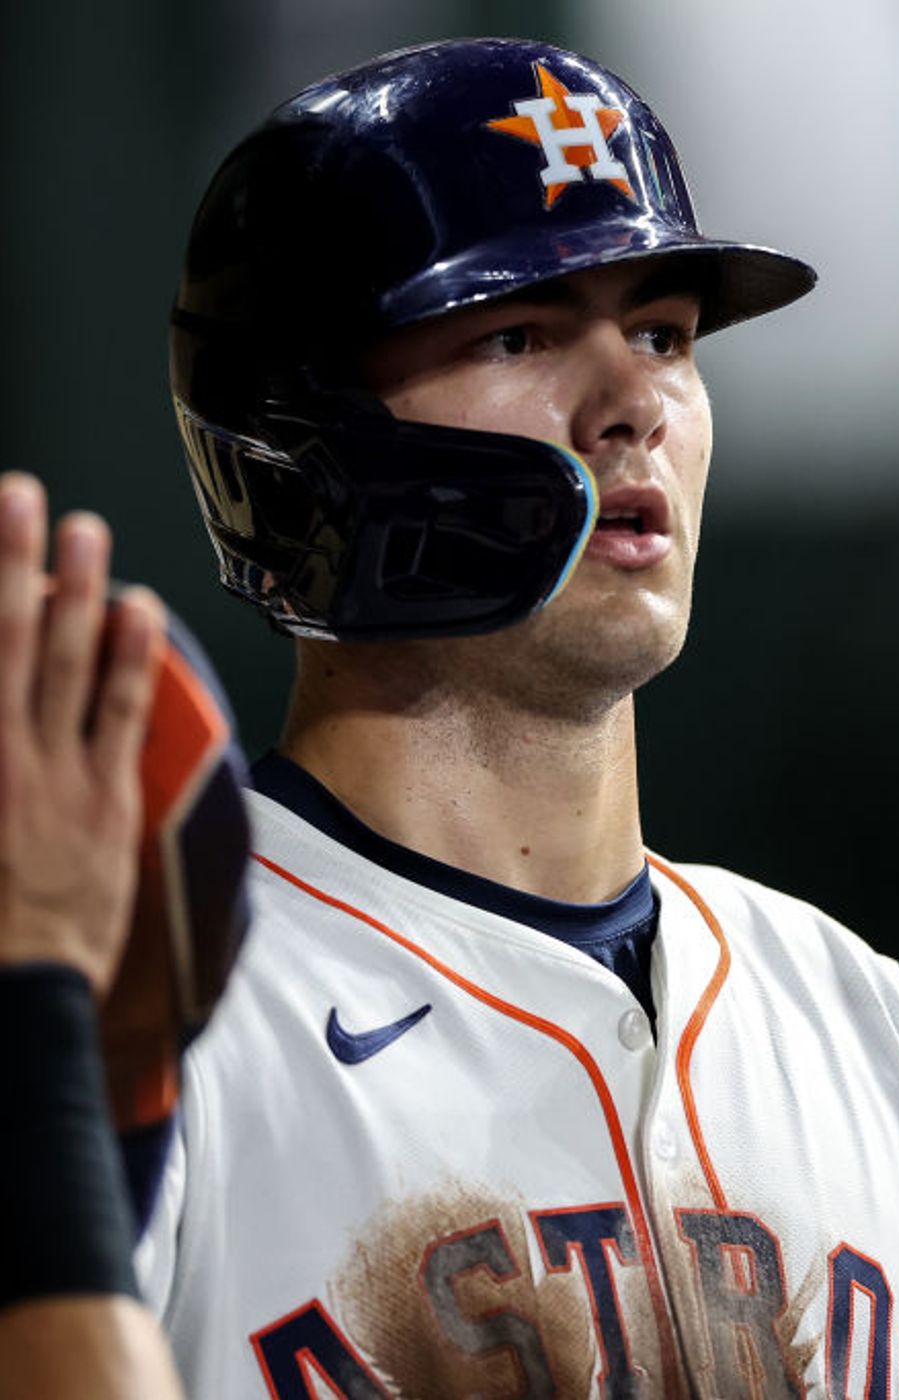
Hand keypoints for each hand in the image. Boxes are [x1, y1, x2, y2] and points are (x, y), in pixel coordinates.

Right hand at [0, 473, 163, 996]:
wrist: (9, 988)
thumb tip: (2, 701)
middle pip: (5, 636)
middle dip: (11, 560)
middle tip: (21, 497)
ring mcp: (54, 770)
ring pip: (67, 662)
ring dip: (77, 589)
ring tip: (84, 530)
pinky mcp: (106, 796)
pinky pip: (122, 713)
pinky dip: (134, 658)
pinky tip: (142, 609)